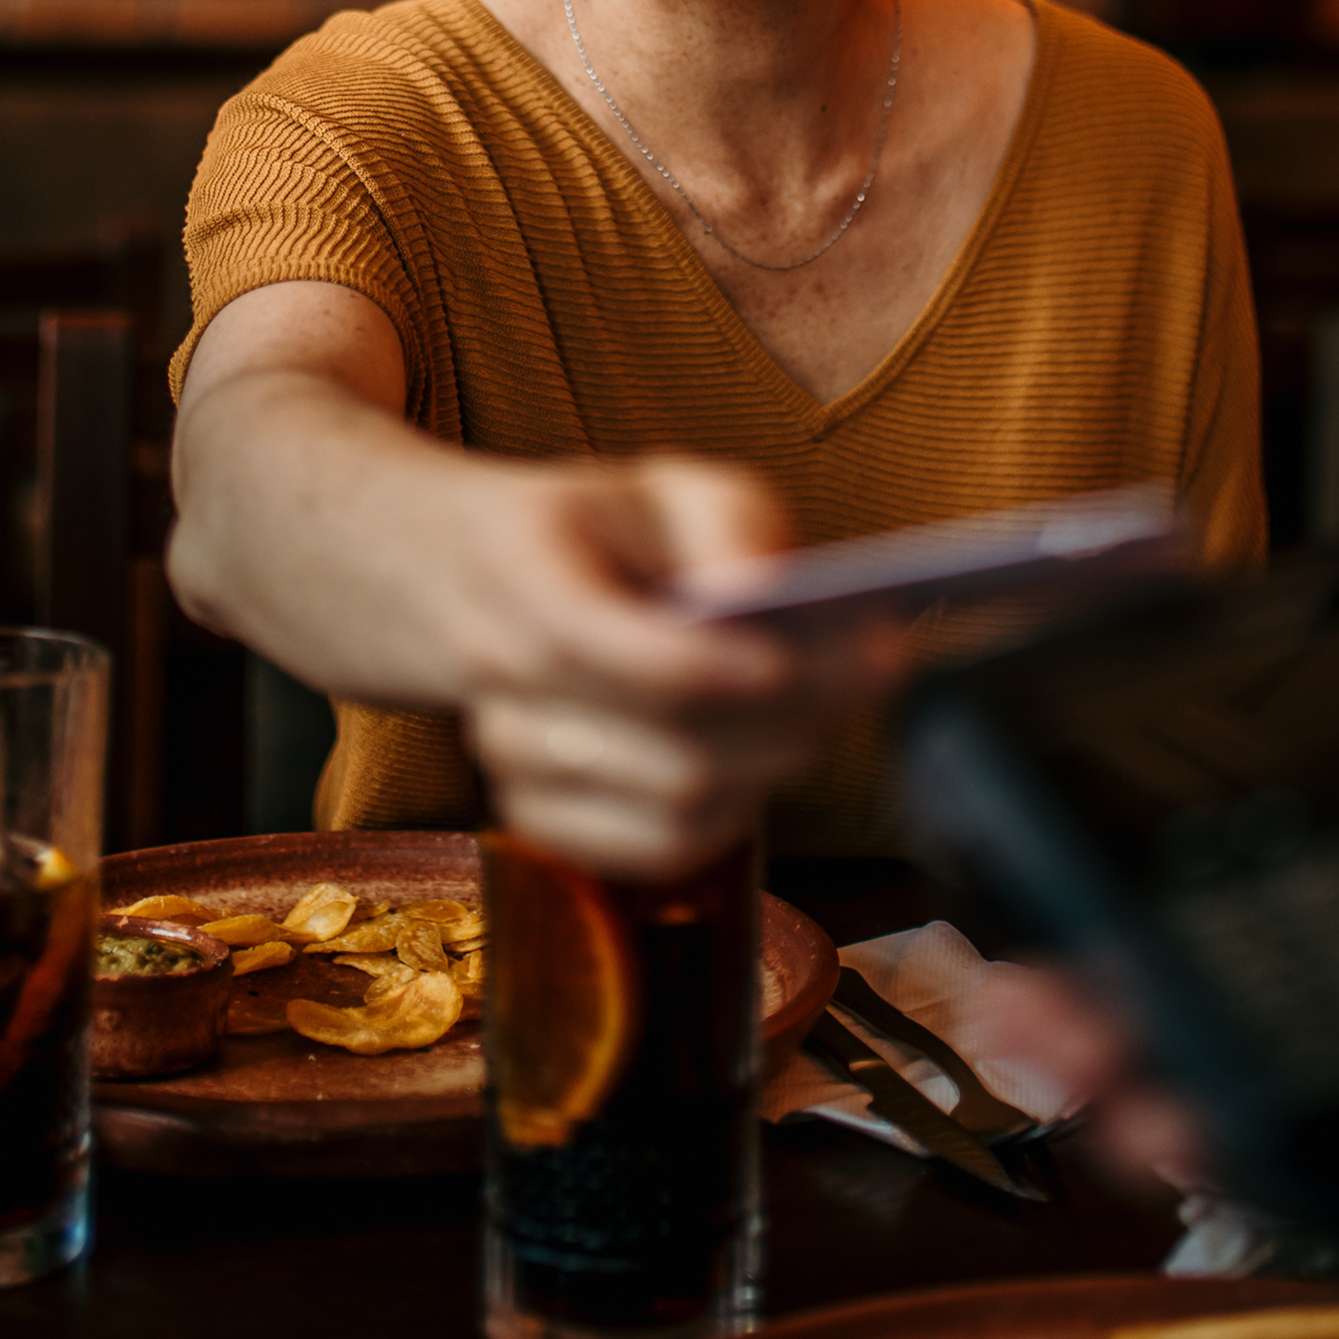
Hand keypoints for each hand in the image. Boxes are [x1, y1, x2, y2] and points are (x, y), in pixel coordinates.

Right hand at [444, 454, 904, 876]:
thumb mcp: (664, 485)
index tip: (852, 651)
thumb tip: (769, 586)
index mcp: (520, 572)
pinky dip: (730, 818)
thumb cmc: (594, 529)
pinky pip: (653, 853)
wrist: (467, 578)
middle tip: (871, 676)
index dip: (751, 675)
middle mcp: (495, 674)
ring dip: (772, 769)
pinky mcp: (532, 816)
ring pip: (676, 810)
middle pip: (677, 753)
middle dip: (796, 723)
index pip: (644, 658)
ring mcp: (506, 757)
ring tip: (816, 712)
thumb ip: (730, 517)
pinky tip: (753, 763)